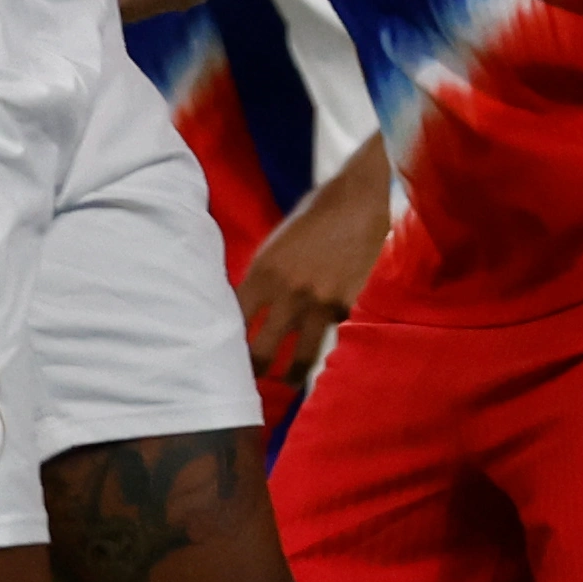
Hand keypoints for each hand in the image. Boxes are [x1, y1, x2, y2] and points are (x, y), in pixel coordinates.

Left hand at [239, 171, 385, 365]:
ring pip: (299, 359)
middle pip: (261, 351)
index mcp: (262, 272)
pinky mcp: (346, 307)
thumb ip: (262, 280)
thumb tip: (247, 313)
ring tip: (287, 381)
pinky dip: (327, 339)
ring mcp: (318, 303)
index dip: (227, 342)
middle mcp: (287, 293)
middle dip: (255, 371)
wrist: (357, 201)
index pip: (234, 320)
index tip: (225, 356)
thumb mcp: (275, 246)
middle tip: (254, 378)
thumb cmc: (312, 218)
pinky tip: (325, 342)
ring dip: (291, 375)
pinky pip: (332, 334)